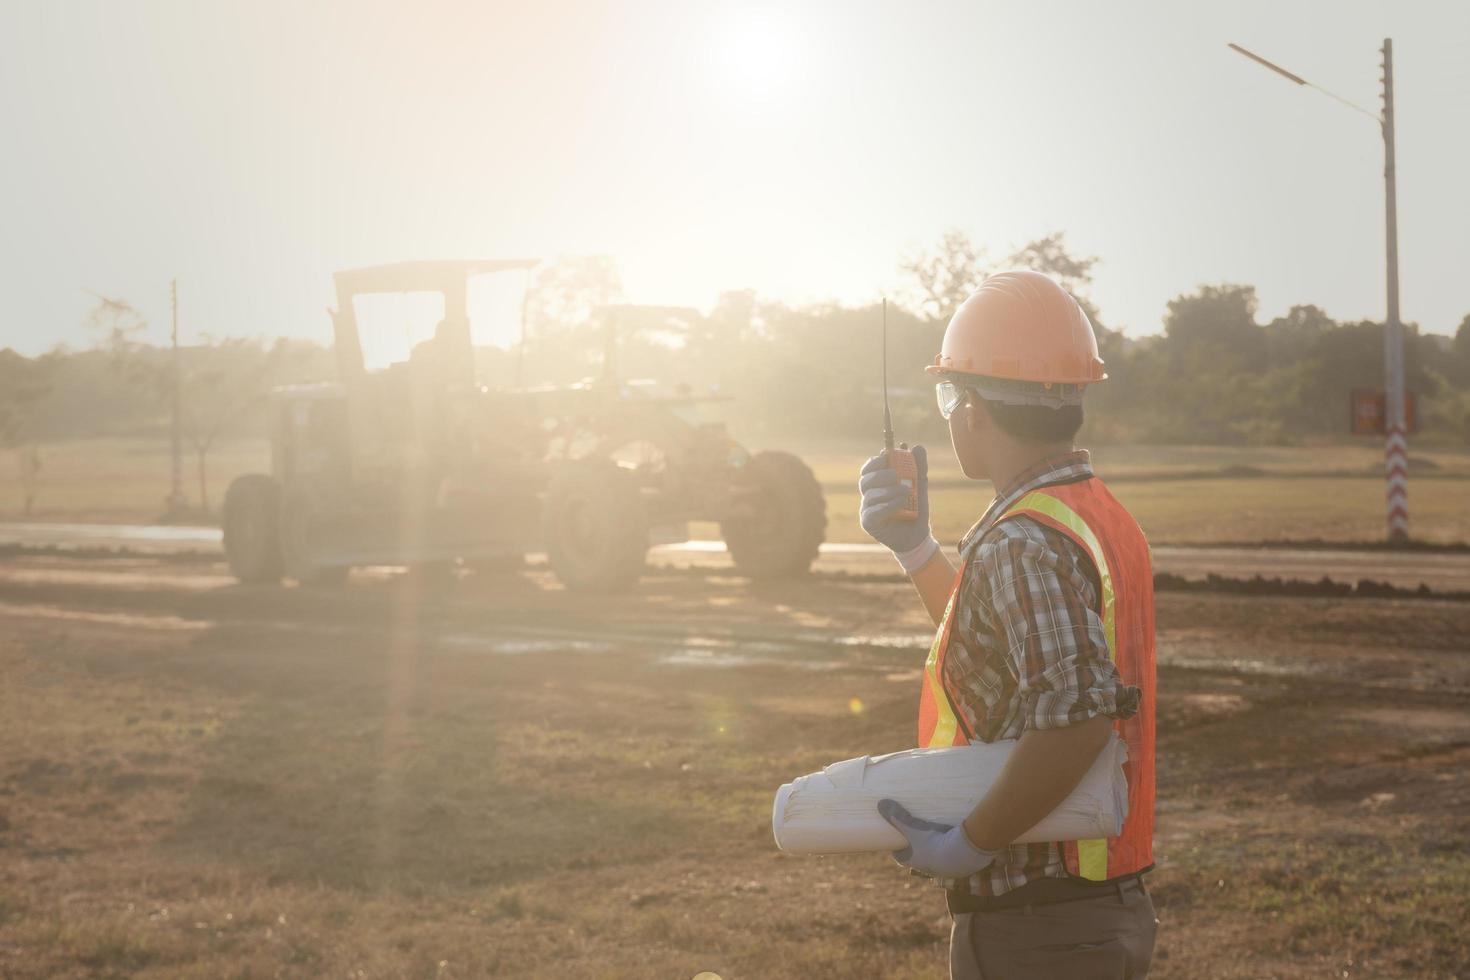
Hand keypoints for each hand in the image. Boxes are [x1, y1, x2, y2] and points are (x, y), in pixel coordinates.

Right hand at [858, 445, 930, 554]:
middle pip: (865, 480)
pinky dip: (888, 505)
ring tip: (906, 491)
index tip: (886, 457)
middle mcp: (869, 495)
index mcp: (877, 484)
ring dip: (888, 491)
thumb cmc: (915, 509)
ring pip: (870, 495)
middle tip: (896, 475)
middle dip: (880, 475)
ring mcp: (867, 509)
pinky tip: (901, 503)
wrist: (917, 535)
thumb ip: (918, 467)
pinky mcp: (869, 523)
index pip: (868, 469)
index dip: (874, 462)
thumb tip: (917, 447)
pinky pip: (873, 511)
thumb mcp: (920, 486)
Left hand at [876, 798, 997, 878]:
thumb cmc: (932, 843)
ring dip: (935, 848)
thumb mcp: (912, 828)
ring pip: (936, 857)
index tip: (894, 841)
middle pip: (918, 857)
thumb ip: (897, 816)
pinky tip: (954, 837)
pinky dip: (951, 848)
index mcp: (914, 861)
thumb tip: (880, 804)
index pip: (900, 857)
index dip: (897, 850)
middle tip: (915, 834)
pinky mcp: (960, 863)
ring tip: (934, 833)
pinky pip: (952, 854)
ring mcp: (945, 866)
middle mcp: (928, 867)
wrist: (961, 855)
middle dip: (916, 847)